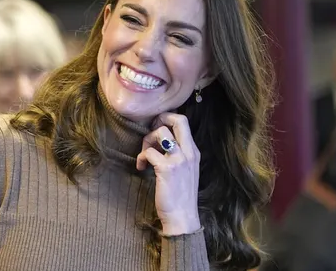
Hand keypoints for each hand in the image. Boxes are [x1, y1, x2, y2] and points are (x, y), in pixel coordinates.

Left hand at [136, 112, 200, 235]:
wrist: (182, 217)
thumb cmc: (179, 195)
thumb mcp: (185, 170)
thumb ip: (178, 154)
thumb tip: (160, 140)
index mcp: (194, 152)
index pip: (184, 122)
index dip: (167, 119)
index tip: (156, 129)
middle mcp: (189, 153)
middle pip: (178, 120)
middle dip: (160, 119)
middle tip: (150, 133)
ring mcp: (179, 160)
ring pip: (161, 132)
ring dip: (147, 140)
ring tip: (145, 155)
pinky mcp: (167, 169)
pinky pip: (149, 152)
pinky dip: (141, 157)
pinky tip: (141, 167)